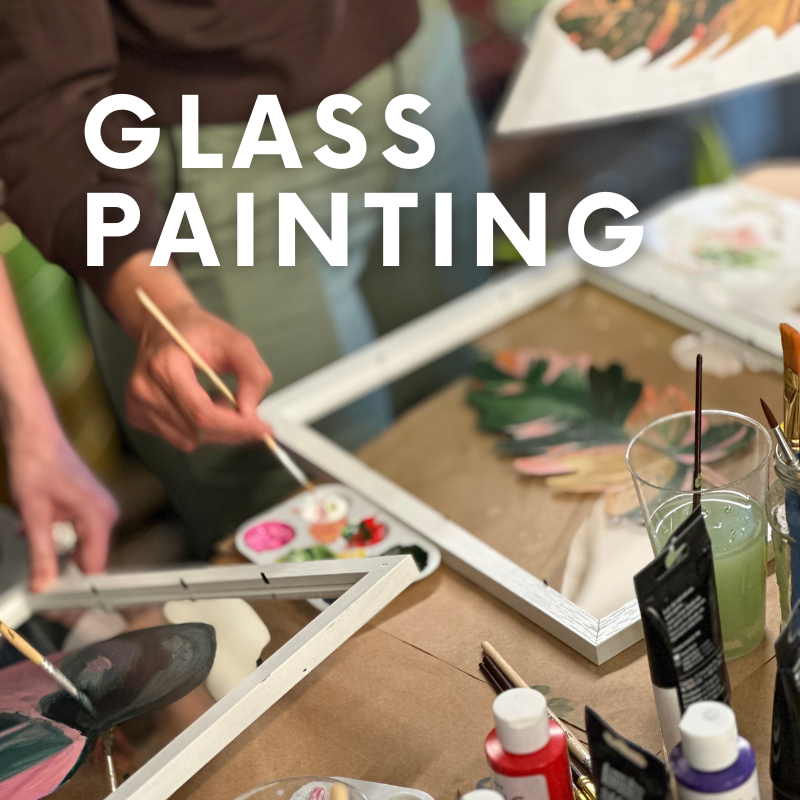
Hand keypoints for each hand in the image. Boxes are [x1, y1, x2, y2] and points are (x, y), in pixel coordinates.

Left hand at [7, 420, 118, 591]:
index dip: (76, 587)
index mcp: (99, 516)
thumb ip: (41, 553)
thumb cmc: (38, 462)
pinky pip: (77, 532)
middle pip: (88, 558)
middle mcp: (106, 513)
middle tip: (37, 576)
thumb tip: (43, 584)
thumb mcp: (34, 514)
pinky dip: (57, 534)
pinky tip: (37, 524)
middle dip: (61, 566)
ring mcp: (100, 509)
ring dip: (55, 547)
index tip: (58, 600)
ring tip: (33, 532)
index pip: (95, 567)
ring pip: (79, 546)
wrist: (35, 434)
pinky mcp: (90, 506)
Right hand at [126, 301, 272, 451]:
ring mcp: (137, 405)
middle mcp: (144, 389)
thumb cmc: (200, 331)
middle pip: (197, 430)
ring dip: (218, 430)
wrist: (163, 325)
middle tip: (257, 421)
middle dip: (233, 431)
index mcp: (164, 365)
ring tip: (228, 403)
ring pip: (190, 440)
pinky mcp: (138, 416)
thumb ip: (253, 373)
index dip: (236, 426)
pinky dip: (202, 430)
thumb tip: (251, 412)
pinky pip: (180, 438)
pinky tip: (208, 406)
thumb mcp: (236, 341)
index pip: (202, 413)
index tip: (264, 429)